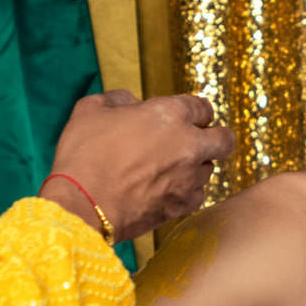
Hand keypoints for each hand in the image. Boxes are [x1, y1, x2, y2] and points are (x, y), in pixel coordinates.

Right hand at [47, 89, 235, 241]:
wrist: (80, 205)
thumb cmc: (83, 155)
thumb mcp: (92, 109)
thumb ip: (120, 99)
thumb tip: (132, 104)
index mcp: (171, 114)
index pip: (203, 107)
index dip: (195, 112)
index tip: (186, 117)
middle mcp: (189, 144)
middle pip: (224, 139)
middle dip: (215, 138)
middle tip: (196, 141)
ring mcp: (189, 178)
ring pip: (209, 169)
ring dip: (195, 166)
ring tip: (168, 169)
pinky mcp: (183, 206)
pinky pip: (197, 195)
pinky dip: (186, 191)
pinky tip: (165, 190)